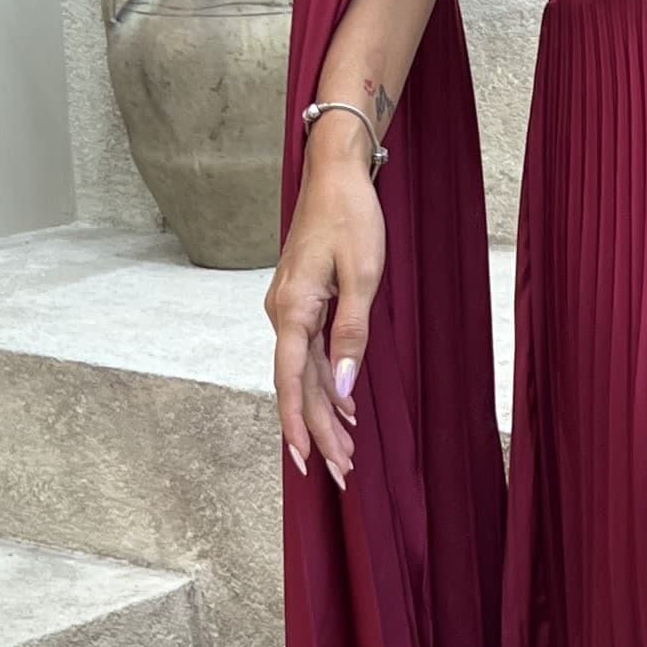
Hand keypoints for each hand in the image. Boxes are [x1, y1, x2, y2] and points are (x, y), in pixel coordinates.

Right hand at [266, 128, 382, 487]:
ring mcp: (289, 309)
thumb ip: (352, 333)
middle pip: (298, 385)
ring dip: (324, 412)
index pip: (291, 381)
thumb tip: (342, 384)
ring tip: (345, 453)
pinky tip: (342, 406)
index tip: (308, 460)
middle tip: (341, 473)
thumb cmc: (351, 217)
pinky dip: (325, 382)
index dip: (299, 423)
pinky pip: (308, 353)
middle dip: (320, 431)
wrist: (335, 173)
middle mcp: (283, 314)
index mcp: (294, 310)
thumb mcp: (363, 276)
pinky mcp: (301, 303)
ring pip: (304, 372)